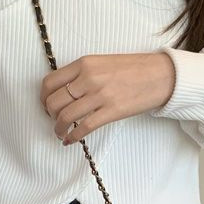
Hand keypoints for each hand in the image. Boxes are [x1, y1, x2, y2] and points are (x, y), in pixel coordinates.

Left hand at [40, 52, 174, 145]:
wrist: (161, 75)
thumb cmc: (133, 69)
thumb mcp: (102, 62)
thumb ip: (82, 73)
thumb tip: (64, 92)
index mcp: (84, 63)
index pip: (50, 82)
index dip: (43, 98)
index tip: (46, 105)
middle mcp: (88, 78)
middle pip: (54, 101)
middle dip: (50, 115)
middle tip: (54, 120)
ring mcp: (100, 96)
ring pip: (65, 116)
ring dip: (58, 128)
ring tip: (60, 133)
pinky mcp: (111, 112)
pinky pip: (83, 127)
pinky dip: (73, 137)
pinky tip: (70, 140)